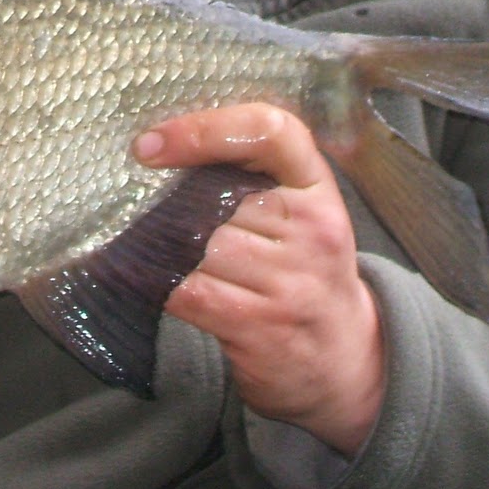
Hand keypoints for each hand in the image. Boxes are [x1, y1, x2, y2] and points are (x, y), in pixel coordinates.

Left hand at [135, 104, 385, 454]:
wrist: (344, 358)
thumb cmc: (307, 269)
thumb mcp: (304, 211)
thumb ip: (258, 176)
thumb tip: (163, 151)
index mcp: (319, 188)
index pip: (269, 132)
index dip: (204, 129)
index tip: (150, 144)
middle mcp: (312, 230)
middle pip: (216, 196)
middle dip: (175, 204)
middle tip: (147, 209)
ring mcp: (288, 281)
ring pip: (197, 244)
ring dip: (161, 245)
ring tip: (149, 244)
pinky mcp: (258, 324)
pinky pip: (186, 290)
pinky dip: (155, 281)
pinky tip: (144, 276)